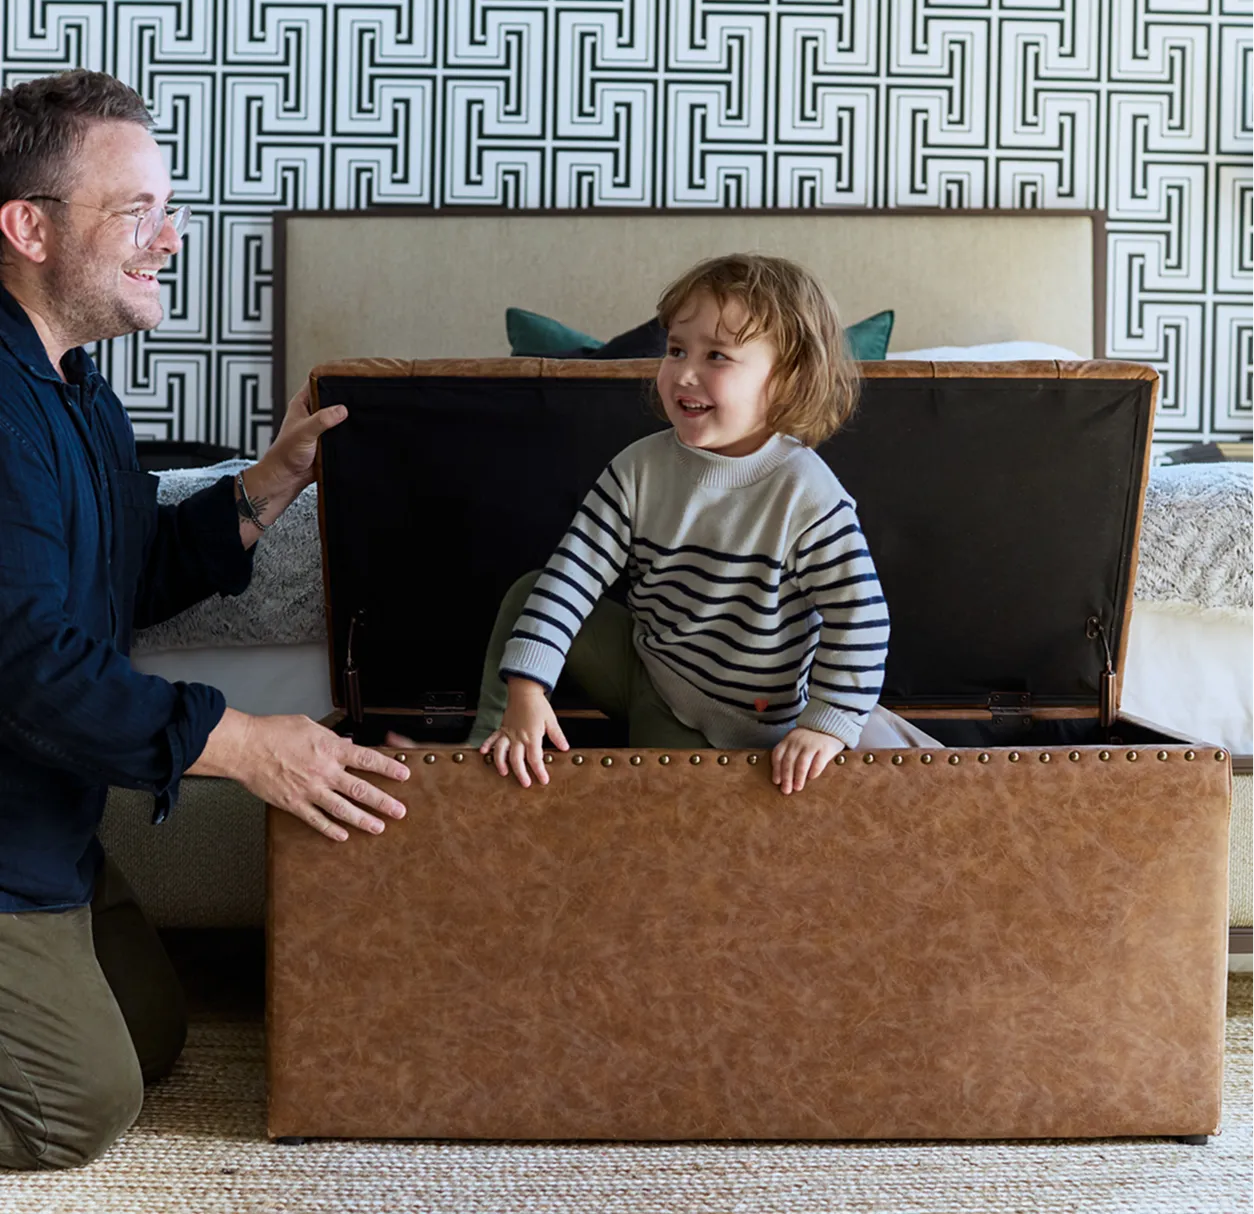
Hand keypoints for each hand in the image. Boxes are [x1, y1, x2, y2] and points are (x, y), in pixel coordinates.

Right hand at [234, 713, 409, 840]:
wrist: (245, 748)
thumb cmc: (273, 732)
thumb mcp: (309, 725)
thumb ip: (331, 737)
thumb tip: (346, 744)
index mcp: (330, 748)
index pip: (367, 759)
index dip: (388, 768)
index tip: (403, 776)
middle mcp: (324, 771)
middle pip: (361, 789)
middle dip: (383, 802)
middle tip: (399, 811)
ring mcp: (310, 790)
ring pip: (343, 809)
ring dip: (363, 819)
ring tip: (378, 827)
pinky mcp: (294, 803)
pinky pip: (317, 820)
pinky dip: (331, 829)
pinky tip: (343, 835)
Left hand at [260, 383, 347, 494]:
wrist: (288, 478)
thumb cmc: (285, 454)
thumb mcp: (304, 432)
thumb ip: (322, 419)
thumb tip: (341, 410)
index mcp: (302, 404)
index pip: (317, 382)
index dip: (330, 377)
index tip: (346, 374)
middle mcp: (312, 413)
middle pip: (332, 399)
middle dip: (344, 399)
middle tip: (358, 395)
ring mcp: (322, 427)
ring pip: (339, 417)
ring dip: (347, 418)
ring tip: (360, 413)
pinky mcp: (330, 441)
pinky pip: (343, 433)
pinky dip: (350, 433)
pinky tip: (358, 432)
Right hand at [480, 677, 568, 787]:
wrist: (525, 690)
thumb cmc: (538, 705)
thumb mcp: (551, 721)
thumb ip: (557, 736)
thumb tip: (565, 748)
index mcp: (532, 737)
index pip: (535, 758)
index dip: (539, 771)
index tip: (543, 780)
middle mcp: (518, 737)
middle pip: (517, 759)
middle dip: (521, 773)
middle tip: (525, 783)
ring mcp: (508, 733)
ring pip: (501, 751)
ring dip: (501, 763)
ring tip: (503, 773)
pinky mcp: (502, 727)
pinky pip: (493, 737)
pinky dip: (487, 745)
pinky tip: (483, 752)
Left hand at [771, 726, 845, 794]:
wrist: (830, 724)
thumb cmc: (810, 737)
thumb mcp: (795, 740)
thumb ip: (789, 752)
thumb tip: (781, 776)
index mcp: (788, 740)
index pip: (778, 755)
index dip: (776, 769)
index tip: (777, 781)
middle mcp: (798, 741)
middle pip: (788, 761)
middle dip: (786, 777)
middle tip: (786, 790)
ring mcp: (811, 744)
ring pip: (802, 763)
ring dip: (798, 777)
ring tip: (797, 788)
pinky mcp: (825, 748)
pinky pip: (818, 762)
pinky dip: (814, 771)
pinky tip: (812, 778)